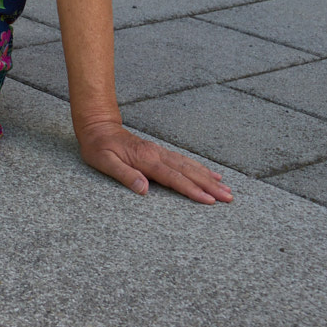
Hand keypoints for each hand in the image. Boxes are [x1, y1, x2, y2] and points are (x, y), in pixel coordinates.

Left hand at [77, 120, 232, 203]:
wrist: (97, 126)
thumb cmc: (98, 147)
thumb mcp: (103, 162)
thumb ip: (124, 174)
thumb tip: (143, 189)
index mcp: (145, 160)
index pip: (174, 178)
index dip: (192, 190)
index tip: (209, 200)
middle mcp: (157, 155)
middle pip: (188, 172)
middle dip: (210, 185)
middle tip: (229, 198)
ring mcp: (160, 152)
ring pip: (189, 165)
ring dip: (209, 177)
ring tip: (227, 188)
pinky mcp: (160, 152)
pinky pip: (184, 161)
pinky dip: (200, 168)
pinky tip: (211, 174)